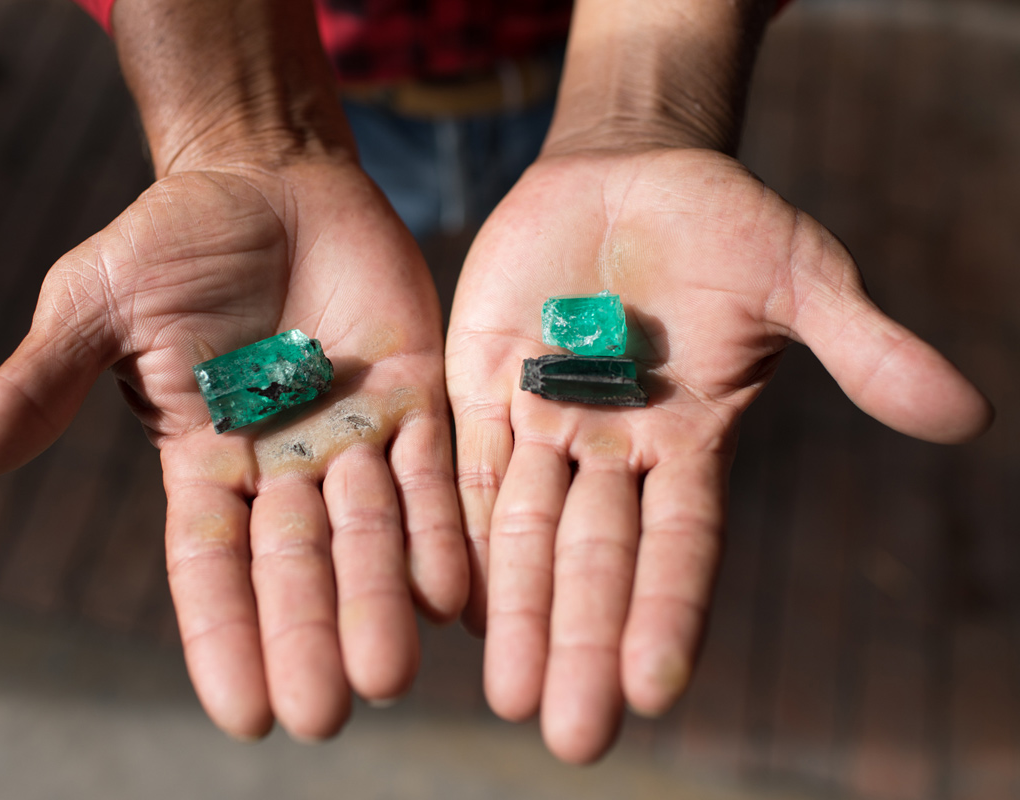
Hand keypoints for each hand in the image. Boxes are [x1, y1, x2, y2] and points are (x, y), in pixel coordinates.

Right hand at [0, 158, 467, 739]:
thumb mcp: (93, 305)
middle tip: (325, 713)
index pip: (211, 564)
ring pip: (370, 529)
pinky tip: (451, 590)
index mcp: (204, 459)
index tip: (243, 714)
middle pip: (297, 563)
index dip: (224, 635)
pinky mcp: (412, 392)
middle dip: (308, 634)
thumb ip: (38, 384)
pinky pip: (432, 467)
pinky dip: (440, 525)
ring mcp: (351, 431)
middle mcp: (283, 463)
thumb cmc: (172, 241)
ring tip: (391, 675)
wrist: (267, 179)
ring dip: (379, 598)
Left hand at [446, 147, 991, 762]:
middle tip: (568, 734)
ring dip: (517, 613)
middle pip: (595, 562)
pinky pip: (462, 467)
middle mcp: (612, 449)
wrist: (629, 174)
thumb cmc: (725, 225)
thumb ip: (863, 348)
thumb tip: (968, 416)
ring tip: (506, 695)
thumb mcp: (797, 277)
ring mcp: (541, 420)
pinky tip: (444, 600)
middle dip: (582, 643)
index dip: (667, 612)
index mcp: (689, 439)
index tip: (654, 690)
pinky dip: (453, 531)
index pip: (681, 545)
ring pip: (523, 532)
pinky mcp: (482, 383)